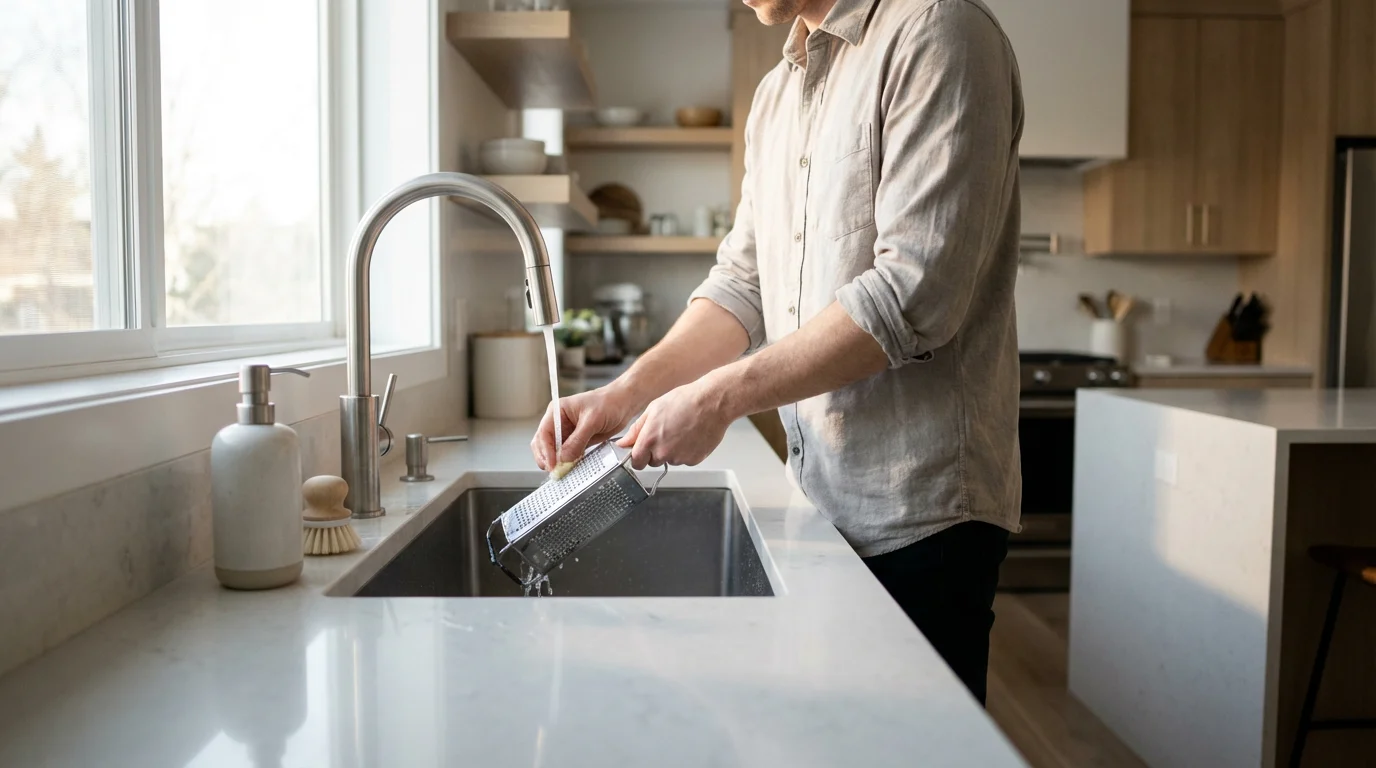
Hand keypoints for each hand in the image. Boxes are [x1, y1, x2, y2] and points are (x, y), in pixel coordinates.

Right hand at [532, 381, 645, 469]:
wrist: (624, 403)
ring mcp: (568, 433)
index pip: (544, 433)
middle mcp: (559, 422)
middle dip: (547, 458)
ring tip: (562, 472)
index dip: (546, 450)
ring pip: (555, 451)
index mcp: (557, 412)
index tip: (552, 464)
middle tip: (555, 471)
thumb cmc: (608, 403)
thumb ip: (577, 440)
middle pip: (544, 444)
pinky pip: (568, 454)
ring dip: (557, 462)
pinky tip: (571, 468)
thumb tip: (564, 458)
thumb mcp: (592, 420)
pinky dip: (568, 462)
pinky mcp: (577, 441)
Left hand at [617, 376, 735, 468]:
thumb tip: (623, 443)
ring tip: (681, 430)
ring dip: (673, 451)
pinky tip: (691, 435)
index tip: (643, 450)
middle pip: (653, 462)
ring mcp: (680, 458)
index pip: (636, 462)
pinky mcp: (694, 460)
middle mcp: (663, 452)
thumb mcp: (654, 409)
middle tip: (666, 433)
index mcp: (649, 440)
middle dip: (656, 452)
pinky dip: (687, 451)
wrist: (712, 402)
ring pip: (670, 461)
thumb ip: (636, 430)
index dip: (639, 456)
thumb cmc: (685, 400)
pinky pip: (685, 460)